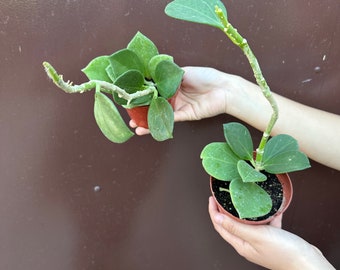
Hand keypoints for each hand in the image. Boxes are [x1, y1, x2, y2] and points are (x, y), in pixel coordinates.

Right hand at [130, 66, 236, 134]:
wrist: (223, 89)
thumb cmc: (206, 76)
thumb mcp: (184, 71)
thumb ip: (168, 75)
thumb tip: (152, 75)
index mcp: (173, 83)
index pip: (154, 88)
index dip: (143, 92)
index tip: (130, 95)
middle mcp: (174, 95)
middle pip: (154, 102)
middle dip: (141, 109)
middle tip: (128, 113)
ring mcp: (178, 106)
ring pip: (159, 113)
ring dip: (146, 120)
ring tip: (134, 124)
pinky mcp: (184, 115)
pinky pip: (168, 120)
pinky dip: (156, 125)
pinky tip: (145, 129)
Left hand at [208, 197, 334, 269]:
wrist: (308, 263)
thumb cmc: (283, 252)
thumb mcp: (257, 236)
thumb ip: (236, 227)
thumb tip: (216, 218)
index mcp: (241, 245)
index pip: (221, 227)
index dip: (214, 212)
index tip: (212, 198)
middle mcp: (248, 244)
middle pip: (232, 224)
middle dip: (225, 210)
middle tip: (223, 196)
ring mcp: (260, 242)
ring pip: (248, 224)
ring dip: (245, 212)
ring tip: (244, 198)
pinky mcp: (272, 240)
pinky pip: (266, 225)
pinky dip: (266, 216)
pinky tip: (271, 209)